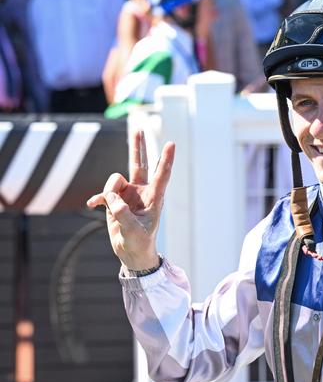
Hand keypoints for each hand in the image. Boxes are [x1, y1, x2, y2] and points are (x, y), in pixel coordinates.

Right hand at [86, 131, 174, 269]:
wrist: (132, 252)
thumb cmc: (140, 242)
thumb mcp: (134, 231)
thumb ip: (122, 213)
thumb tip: (110, 198)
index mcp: (154, 197)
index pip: (161, 174)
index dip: (166, 159)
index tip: (171, 144)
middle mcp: (141, 192)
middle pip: (139, 164)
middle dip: (138, 146)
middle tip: (138, 128)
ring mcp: (128, 194)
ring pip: (115, 179)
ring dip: (109, 191)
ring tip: (111, 208)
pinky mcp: (115, 200)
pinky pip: (103, 193)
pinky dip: (98, 198)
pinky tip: (92, 205)